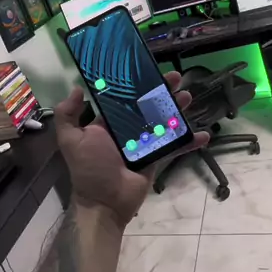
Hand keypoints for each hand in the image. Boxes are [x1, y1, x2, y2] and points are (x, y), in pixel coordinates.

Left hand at [55, 71, 208, 226]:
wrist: (106, 202)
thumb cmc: (90, 168)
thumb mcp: (71, 139)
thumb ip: (67, 114)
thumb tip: (77, 88)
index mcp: (107, 123)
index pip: (123, 98)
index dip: (135, 84)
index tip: (148, 69)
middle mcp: (126, 130)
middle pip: (147, 105)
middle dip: (162, 91)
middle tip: (176, 79)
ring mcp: (144, 144)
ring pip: (164, 121)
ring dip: (177, 109)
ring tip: (188, 97)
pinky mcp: (156, 158)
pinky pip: (175, 147)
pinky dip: (189, 142)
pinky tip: (203, 134)